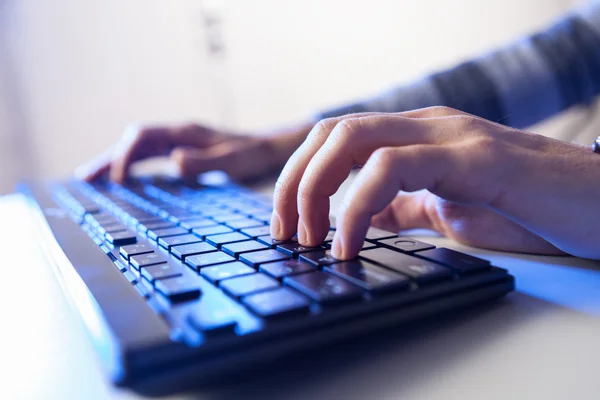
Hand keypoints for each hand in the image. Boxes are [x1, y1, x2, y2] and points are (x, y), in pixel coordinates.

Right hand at [78, 122, 312, 182]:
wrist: (267, 148)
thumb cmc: (252, 155)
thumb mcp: (232, 161)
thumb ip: (204, 162)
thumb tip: (174, 161)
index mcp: (185, 133)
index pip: (143, 137)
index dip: (126, 156)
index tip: (118, 180)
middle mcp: (177, 134)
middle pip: (132, 140)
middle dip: (108, 158)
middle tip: (85, 179)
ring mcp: (178, 141)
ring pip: (137, 148)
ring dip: (114, 161)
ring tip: (90, 179)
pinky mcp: (181, 151)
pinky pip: (148, 156)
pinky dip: (130, 166)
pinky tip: (121, 180)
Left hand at [270, 106, 599, 259]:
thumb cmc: (529, 209)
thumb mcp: (449, 211)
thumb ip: (404, 208)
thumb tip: (359, 219)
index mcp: (417, 137)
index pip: (336, 137)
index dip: (298, 177)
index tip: (284, 225)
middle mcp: (427, 126)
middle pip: (331, 132)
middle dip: (294, 183)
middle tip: (287, 234)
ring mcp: (451, 136)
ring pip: (354, 137)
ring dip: (316, 191)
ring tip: (312, 240)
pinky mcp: (476, 158)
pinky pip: (396, 167)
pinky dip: (358, 206)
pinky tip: (351, 243)